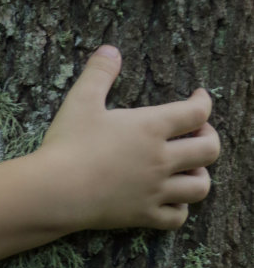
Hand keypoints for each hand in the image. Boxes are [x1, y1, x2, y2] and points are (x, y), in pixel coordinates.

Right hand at [36, 46, 219, 231]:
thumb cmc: (68, 143)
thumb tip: (111, 49)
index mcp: (151, 128)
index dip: (204, 102)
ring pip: (200, 187)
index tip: (199, 97)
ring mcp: (155, 190)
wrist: (56, 190)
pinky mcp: (143, 215)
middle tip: (198, 133)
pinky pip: (177, 217)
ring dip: (200, 174)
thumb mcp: (81, 100)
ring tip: (188, 167)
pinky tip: (170, 199)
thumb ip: (99, 72)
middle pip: (210, 150)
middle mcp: (161, 159)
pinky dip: (180, 208)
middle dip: (210, 138)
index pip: (197, 113)